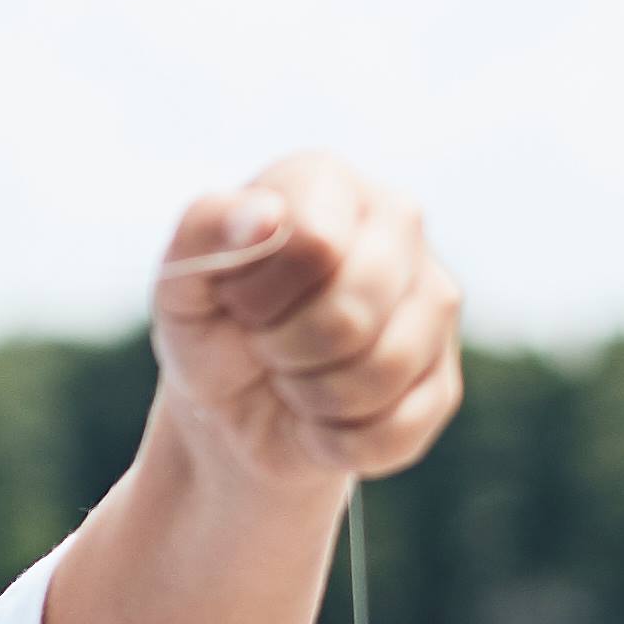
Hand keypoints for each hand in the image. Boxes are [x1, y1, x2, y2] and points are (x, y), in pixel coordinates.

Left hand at [146, 152, 463, 495]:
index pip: (314, 244)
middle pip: (352, 313)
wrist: (229, 413)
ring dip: (309, 395)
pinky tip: (320, 417)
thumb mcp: (180, 285)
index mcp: (330, 183)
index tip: (237, 304)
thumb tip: (264, 215)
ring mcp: (434, 302)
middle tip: (264, 346)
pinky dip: (333, 440)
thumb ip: (204, 230)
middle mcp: (400, 225)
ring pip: (381, 372)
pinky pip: (391, 431)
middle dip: (284, 349)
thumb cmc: (210, 331)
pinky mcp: (443, 382)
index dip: (258, 297)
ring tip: (292, 377)